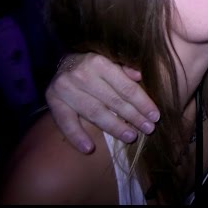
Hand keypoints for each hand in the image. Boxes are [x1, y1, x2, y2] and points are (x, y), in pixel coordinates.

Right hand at [45, 53, 159, 153]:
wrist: (63, 63)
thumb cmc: (94, 64)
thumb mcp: (110, 60)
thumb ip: (124, 69)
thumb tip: (140, 76)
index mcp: (99, 62)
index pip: (125, 87)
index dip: (142, 103)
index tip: (155, 116)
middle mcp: (82, 75)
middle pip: (112, 101)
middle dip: (133, 117)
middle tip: (148, 129)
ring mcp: (65, 89)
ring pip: (94, 113)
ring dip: (114, 127)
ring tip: (130, 137)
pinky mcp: (53, 101)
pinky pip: (66, 122)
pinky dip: (77, 136)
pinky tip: (89, 148)